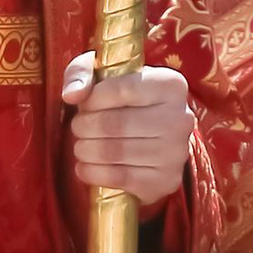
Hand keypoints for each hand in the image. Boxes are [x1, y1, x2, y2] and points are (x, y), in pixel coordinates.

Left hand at [61, 54, 193, 208]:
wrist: (151, 137)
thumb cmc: (123, 100)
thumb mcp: (102, 74)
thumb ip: (81, 72)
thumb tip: (72, 95)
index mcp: (170, 85)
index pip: (120, 90)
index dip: (91, 100)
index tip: (83, 105)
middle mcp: (181, 118)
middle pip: (115, 124)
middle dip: (84, 127)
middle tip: (78, 128)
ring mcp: (176, 152)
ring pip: (115, 153)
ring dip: (86, 150)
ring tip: (81, 146)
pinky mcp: (167, 180)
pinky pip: (121, 178)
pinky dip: (94, 173)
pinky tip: (85, 167)